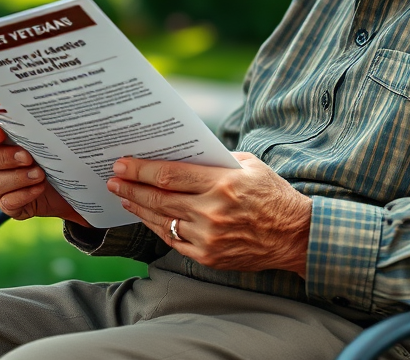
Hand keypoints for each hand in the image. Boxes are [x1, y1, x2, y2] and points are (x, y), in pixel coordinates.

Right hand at [0, 122, 88, 225]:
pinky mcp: (8, 204)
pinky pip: (7, 203)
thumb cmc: (55, 152)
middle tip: (28, 157)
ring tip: (40, 174)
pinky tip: (39, 188)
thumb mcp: (50, 137)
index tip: (0, 134)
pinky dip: (23, 195)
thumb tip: (54, 112)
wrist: (69, 183)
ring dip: (18, 178)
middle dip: (5, 158)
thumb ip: (41, 126)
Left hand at [106, 152, 311, 276]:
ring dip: (139, 208)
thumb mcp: (249, 165)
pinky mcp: (209, 257)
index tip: (122, 164)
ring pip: (162, 221)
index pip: (169, 175)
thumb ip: (215, 160)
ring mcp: (209, 238)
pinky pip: (174, 240)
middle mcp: (212, 212)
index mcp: (222, 183)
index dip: (141, 169)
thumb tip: (180, 153)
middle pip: (159, 198)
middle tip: (113, 180)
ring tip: (125, 197)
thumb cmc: (272, 193)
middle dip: (131, 187)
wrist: (295, 235)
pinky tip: (147, 217)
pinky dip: (157, 227)